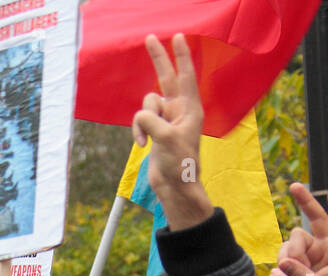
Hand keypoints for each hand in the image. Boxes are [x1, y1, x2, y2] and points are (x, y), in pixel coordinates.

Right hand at [131, 34, 212, 230]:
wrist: (174, 186)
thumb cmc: (180, 164)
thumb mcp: (167, 139)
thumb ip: (153, 121)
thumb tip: (141, 116)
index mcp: (190, 109)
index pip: (185, 76)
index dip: (181, 56)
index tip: (179, 36)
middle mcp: (179, 110)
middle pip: (166, 77)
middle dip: (158, 59)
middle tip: (151, 37)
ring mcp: (166, 119)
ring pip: (147, 104)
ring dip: (142, 121)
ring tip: (147, 141)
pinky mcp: (155, 130)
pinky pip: (140, 120)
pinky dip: (137, 132)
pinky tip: (142, 146)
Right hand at [275, 183, 327, 275]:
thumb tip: (282, 263)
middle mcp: (326, 246)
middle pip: (314, 218)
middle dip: (304, 201)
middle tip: (293, 186)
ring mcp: (311, 252)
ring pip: (292, 242)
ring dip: (287, 258)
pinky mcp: (297, 260)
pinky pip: (283, 257)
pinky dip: (279, 268)